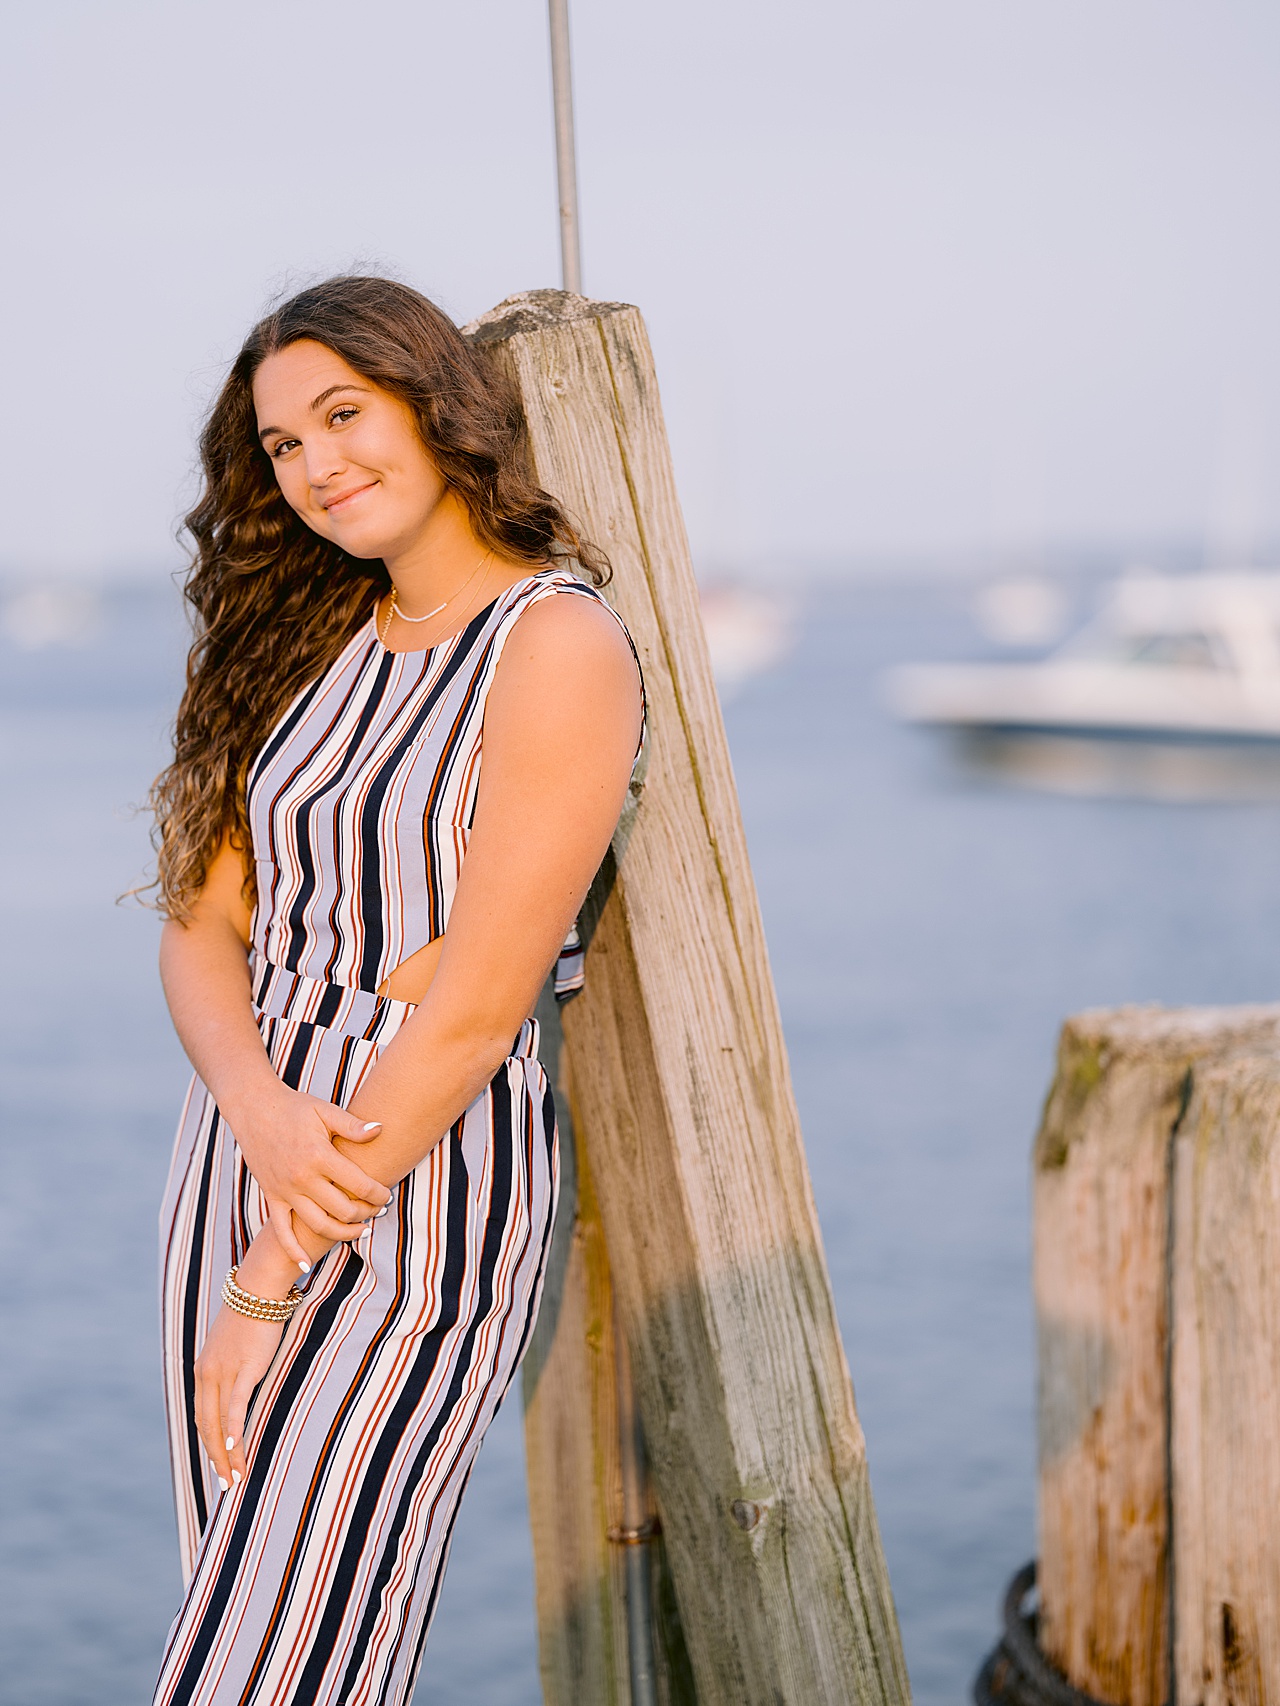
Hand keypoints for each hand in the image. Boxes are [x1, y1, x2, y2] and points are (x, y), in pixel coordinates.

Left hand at [195, 1300, 284, 1492]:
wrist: (258, 1289)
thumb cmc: (251, 1315)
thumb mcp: (234, 1346)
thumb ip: (232, 1368)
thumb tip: (239, 1387)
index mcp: (203, 1370)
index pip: (202, 1417)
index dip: (209, 1445)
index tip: (219, 1465)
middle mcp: (207, 1374)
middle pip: (206, 1426)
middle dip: (215, 1458)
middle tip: (227, 1482)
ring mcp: (224, 1372)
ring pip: (220, 1422)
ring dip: (226, 1453)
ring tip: (236, 1475)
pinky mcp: (245, 1368)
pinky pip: (236, 1405)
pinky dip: (234, 1429)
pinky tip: (235, 1447)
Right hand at [228, 1082, 390, 1266]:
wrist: (254, 1110)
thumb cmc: (294, 1108)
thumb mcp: (325, 1111)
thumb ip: (353, 1125)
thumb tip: (380, 1130)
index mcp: (319, 1156)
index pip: (358, 1185)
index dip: (378, 1194)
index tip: (387, 1195)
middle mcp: (301, 1178)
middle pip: (342, 1210)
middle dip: (366, 1214)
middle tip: (378, 1211)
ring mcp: (285, 1191)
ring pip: (318, 1225)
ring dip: (342, 1233)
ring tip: (361, 1231)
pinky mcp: (272, 1197)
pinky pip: (281, 1232)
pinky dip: (293, 1251)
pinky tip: (306, 1265)